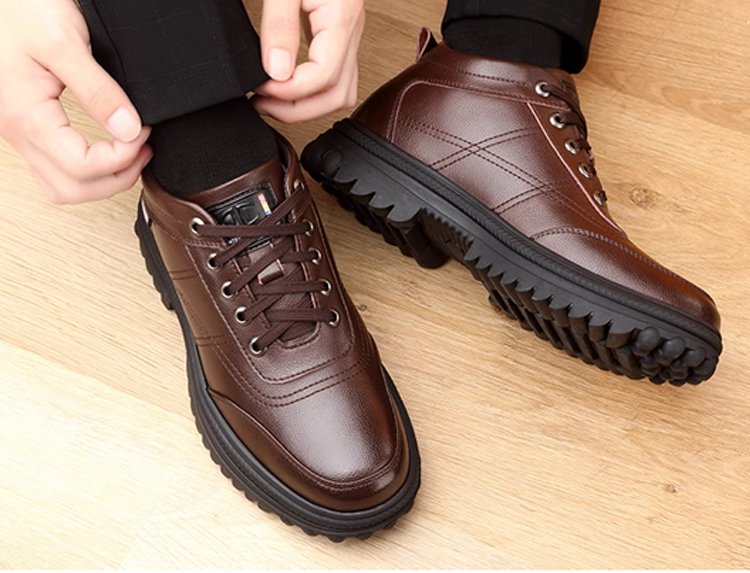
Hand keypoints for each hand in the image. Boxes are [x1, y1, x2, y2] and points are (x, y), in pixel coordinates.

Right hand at [0, 0, 151, 203]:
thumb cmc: (19, 9)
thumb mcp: (63, 40)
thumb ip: (98, 90)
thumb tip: (129, 129)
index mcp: (26, 115)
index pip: (81, 167)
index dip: (122, 158)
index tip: (144, 133)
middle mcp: (17, 132)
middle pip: (72, 189)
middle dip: (116, 178)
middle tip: (143, 150)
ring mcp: (18, 132)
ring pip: (61, 186)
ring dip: (101, 180)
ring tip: (131, 154)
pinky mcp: (25, 126)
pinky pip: (54, 168)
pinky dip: (85, 171)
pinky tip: (106, 149)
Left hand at [253, 0, 364, 122]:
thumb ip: (280, 26)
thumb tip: (278, 71)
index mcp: (341, 15)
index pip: (324, 76)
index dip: (290, 92)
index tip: (262, 88)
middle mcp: (351, 28)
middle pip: (337, 95)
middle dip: (297, 110)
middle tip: (263, 104)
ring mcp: (349, 34)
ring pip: (341, 93)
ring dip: (307, 106)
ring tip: (273, 102)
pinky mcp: (339, 35)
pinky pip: (335, 78)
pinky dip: (311, 92)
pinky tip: (288, 87)